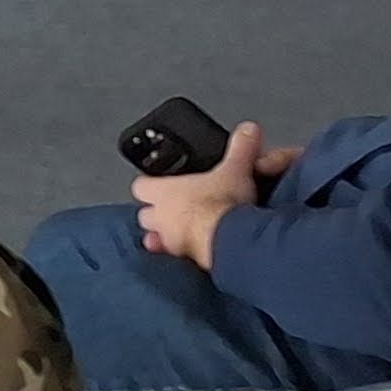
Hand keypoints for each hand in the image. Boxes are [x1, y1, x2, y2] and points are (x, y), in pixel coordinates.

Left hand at [135, 120, 266, 269]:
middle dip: (157, 213)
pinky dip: (179, 257)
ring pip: (156, 238)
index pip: (141, 185)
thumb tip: (248, 130)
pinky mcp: (183, 261)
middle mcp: (160, 217)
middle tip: (175, 211)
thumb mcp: (235, 170)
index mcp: (164, 192)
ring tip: (182, 234)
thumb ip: (240, 148)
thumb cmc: (223, 205)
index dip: (150, 185)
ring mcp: (169, 241)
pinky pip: (172, 259)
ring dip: (165, 237)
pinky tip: (191, 255)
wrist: (230, 240)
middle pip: (145, 214)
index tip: (160, 184)